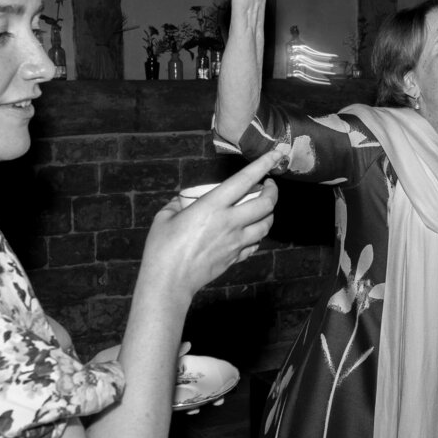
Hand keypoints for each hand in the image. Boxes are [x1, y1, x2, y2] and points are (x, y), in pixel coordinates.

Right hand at [141, 148, 282, 296]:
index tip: (275, 155)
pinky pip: (256, 244)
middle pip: (266, 203)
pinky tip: (251, 232)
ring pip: (266, 225)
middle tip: (270, 185)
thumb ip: (177, 204)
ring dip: (269, 213)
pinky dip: (258, 235)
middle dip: (273, 191)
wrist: (169, 282)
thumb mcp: (164, 218)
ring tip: (263, 208)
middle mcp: (230, 222)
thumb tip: (183, 201)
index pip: (245, 180)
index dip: (263, 165)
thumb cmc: (162, 248)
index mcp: (212, 206)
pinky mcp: (236, 257)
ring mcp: (236, 241)